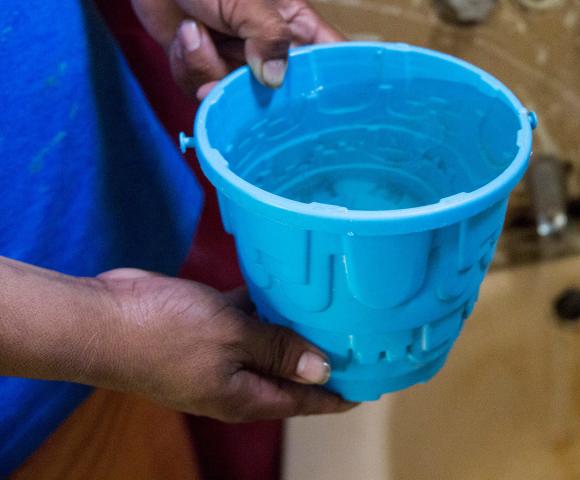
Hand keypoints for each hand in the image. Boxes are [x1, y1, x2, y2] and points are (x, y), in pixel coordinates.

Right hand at [96, 268, 353, 421]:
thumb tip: (324, 369)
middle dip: (325, 356)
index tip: (375, 383)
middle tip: (365, 332)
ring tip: (336, 304)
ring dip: (297, 325)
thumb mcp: (233, 340)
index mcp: (246, 396)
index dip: (340, 394)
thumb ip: (279, 351)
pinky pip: (246, 317)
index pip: (306, 402)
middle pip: (292, 372)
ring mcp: (219, 354)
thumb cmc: (164, 335)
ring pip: (270, 341)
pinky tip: (287, 280)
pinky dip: (265, 302)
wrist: (100, 319)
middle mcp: (236, 380)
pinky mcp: (205, 327)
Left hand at [129, 0, 342, 99]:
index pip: (330, 56)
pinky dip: (186, 63)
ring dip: (207, 63)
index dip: (336, 80)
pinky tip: (183, 33)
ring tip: (195, 28)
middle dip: (253, 85)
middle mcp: (270, 48)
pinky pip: (200, 89)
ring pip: (235, 95)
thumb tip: (277, 80)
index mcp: (295, 23)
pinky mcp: (204, 68)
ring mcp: (236, 61)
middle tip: (236, 64)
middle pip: (282, 91)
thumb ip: (268, 36)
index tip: (329, 100)